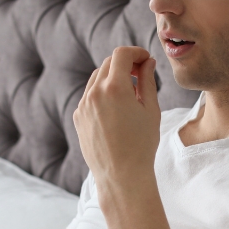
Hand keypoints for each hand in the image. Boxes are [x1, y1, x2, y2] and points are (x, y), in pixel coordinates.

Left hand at [73, 46, 161, 187]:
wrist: (121, 175)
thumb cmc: (142, 144)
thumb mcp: (151, 110)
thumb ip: (147, 81)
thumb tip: (147, 63)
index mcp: (115, 88)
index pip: (121, 54)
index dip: (136, 52)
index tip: (146, 60)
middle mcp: (94, 93)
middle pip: (108, 63)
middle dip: (125, 64)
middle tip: (141, 74)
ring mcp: (83, 105)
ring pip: (96, 79)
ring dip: (113, 78)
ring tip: (130, 94)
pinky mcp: (77, 117)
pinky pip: (89, 96)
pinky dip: (102, 94)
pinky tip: (116, 110)